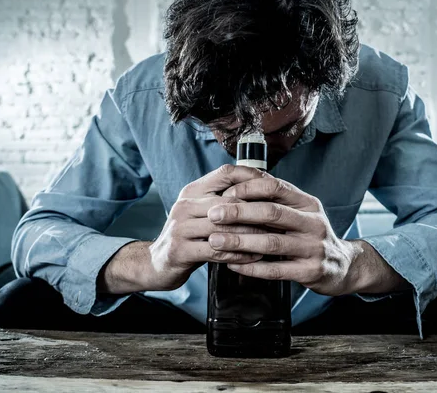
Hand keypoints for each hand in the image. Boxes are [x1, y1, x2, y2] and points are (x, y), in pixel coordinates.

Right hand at [99, 164, 273, 293]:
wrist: (156, 263)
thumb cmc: (189, 236)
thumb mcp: (202, 212)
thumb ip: (225, 201)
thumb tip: (263, 189)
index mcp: (193, 191)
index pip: (226, 173)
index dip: (252, 176)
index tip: (274, 186)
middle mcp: (185, 205)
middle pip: (230, 202)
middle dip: (257, 211)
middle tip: (280, 219)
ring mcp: (181, 227)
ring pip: (225, 227)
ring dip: (252, 235)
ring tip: (271, 239)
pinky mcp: (180, 250)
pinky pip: (217, 251)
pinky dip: (239, 255)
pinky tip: (254, 257)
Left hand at [205, 175, 361, 295]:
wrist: (343, 266)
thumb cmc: (311, 236)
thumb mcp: (301, 213)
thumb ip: (276, 201)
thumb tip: (237, 184)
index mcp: (308, 203)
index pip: (276, 186)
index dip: (248, 188)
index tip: (224, 194)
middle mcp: (313, 222)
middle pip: (272, 212)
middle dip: (239, 213)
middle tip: (213, 214)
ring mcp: (314, 248)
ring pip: (272, 242)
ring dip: (240, 242)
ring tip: (215, 241)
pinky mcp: (310, 272)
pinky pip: (276, 270)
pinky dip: (251, 267)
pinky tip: (233, 264)